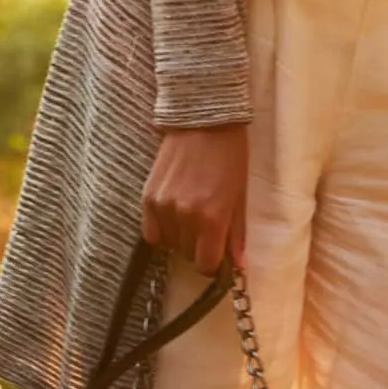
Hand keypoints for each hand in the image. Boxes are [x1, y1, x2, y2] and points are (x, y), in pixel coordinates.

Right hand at [142, 124, 248, 273]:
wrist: (202, 122)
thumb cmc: (229, 158)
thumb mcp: (239, 197)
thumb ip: (235, 234)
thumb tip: (237, 266)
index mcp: (211, 217)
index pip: (205, 264)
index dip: (213, 264)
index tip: (217, 255)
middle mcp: (184, 215)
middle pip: (187, 255)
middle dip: (199, 249)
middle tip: (207, 230)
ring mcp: (163, 206)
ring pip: (169, 245)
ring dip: (180, 239)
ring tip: (191, 218)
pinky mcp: (147, 196)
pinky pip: (151, 232)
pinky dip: (163, 230)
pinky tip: (174, 217)